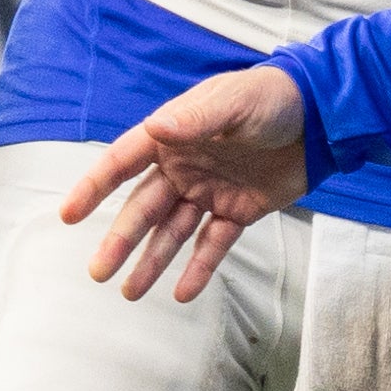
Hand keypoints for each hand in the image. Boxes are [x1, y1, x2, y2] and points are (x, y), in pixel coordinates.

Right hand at [62, 65, 314, 303]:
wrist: (323, 116)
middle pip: (144, 207)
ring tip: (131, 293)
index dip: (95, 186)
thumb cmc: (273, 97)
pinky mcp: (238, 211)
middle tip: (98, 273)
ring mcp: (210, 190)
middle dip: (120, 240)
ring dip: (152, 261)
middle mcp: (185, 166)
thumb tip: (155, 129)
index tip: (68, 215)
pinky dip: (198, 268)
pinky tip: (182, 293)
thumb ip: (197, 119)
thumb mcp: (235, 103)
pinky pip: (213, 244)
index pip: (124, 162)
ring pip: (173, 232)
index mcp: (175, 136)